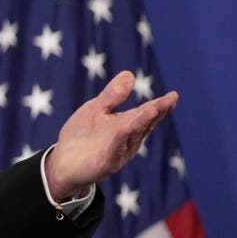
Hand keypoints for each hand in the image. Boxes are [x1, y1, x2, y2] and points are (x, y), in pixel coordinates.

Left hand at [47, 70, 177, 201]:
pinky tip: (124, 128)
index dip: (159, 104)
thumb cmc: (81, 136)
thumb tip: (129, 74)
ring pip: (132, 134)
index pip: (145, 112)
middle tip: (170, 100)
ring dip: (143, 121)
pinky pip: (115, 149)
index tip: (173, 95)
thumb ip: (112, 95)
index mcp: (126, 124)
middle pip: (144, 122)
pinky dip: (121, 138)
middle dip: (156, 111)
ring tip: (154, 108)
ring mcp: (119, 151)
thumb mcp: (95, 110)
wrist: (63, 163)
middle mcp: (128, 138)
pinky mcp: (108, 163)